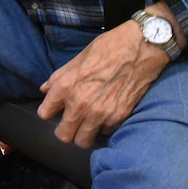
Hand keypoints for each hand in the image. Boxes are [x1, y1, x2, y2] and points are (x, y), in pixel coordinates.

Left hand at [37, 19, 169, 147]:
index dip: (49, 111)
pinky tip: (106, 114)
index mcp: (66, 85)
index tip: (54, 109)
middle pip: (63, 135)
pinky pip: (104, 133)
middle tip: (71, 121)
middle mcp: (80, 103)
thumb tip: (45, 89)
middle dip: (65, 129)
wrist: (142, 47)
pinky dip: (103, 127)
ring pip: (82, 141)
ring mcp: (100, 113)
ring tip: (87, 123)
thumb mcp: (79, 56)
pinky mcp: (118, 117)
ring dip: (83, 134)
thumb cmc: (109, 47)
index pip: (45, 113)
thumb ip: (60, 76)